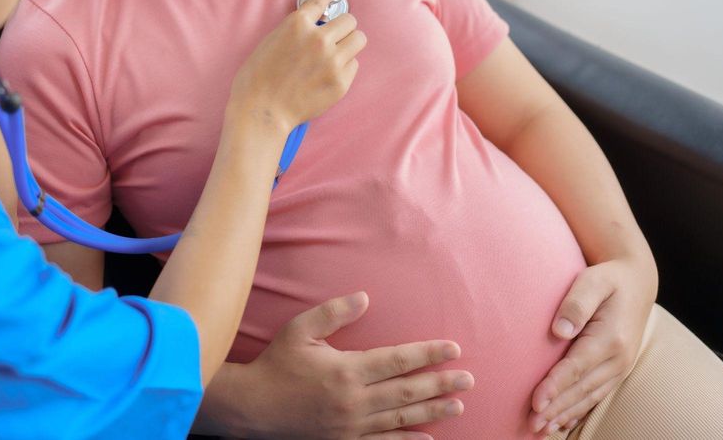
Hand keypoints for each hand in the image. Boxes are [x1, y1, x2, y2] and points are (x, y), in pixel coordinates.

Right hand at [217, 292, 472, 438]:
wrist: (254, 407)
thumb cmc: (277, 363)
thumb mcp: (300, 329)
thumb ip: (333, 312)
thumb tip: (365, 296)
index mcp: (347, 370)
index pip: (398, 360)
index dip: (428, 354)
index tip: (452, 348)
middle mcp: (355, 400)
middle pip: (408, 391)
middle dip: (441, 383)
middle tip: (468, 379)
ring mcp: (351, 425)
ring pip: (402, 419)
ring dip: (433, 411)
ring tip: (458, 406)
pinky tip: (428, 439)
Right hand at [228, 0, 365, 134]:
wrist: (262, 111)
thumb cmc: (258, 77)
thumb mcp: (271, 40)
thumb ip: (295, 28)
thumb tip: (314, 20)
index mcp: (297, 24)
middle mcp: (319, 39)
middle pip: (350, 20)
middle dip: (342, 27)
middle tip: (333, 36)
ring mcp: (332, 61)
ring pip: (358, 40)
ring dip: (348, 44)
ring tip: (336, 54)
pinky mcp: (340, 82)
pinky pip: (354, 65)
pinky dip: (344, 67)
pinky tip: (328, 75)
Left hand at [529, 258, 656, 434]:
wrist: (638, 283)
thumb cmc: (609, 279)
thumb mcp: (593, 280)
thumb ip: (577, 303)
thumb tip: (559, 330)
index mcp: (611, 338)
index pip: (577, 367)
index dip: (555, 386)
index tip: (535, 402)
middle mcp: (619, 358)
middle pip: (581, 389)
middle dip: (555, 409)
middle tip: (531, 425)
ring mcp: (620, 367)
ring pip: (588, 397)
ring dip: (564, 415)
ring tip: (541, 430)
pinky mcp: (616, 370)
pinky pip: (596, 395)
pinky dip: (578, 411)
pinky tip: (561, 423)